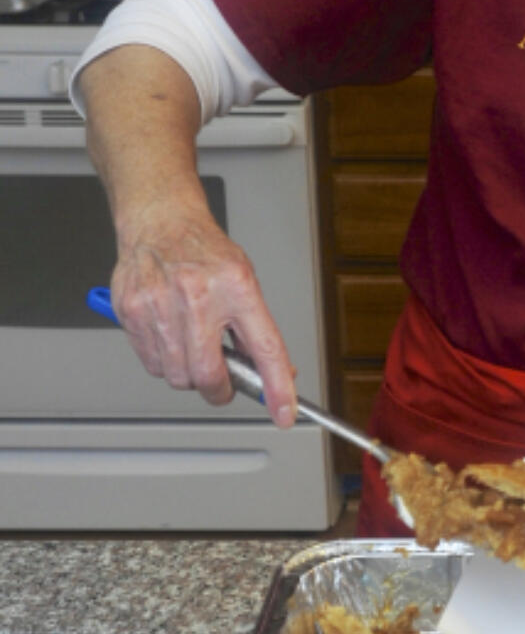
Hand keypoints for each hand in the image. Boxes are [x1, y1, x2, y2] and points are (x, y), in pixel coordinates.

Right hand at [109, 208, 297, 426]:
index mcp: (236, 286)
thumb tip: (272, 376)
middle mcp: (197, 294)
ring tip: (191, 342)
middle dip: (218, 389)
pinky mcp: (131, 311)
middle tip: (222, 381)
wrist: (161, 220)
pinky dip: (163, 360)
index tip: (284, 414)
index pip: (265, 349)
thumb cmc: (204, 252)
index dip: (277, 388)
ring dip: (188, 373)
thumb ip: (256, 330)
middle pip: (208, 375)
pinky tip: (168, 333)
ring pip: (177, 375)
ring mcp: (159, 303)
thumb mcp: (244, 281)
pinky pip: (151, 363)